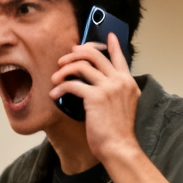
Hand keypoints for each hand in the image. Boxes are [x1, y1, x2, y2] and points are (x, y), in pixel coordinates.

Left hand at [49, 33, 140, 162]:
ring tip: (55, 78)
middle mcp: (120, 81)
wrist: (119, 147)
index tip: (108, 35)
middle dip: (76, 54)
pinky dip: (60, 88)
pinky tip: (55, 95)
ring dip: (64, 70)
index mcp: (128, 83)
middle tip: (64, 60)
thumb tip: (96, 84)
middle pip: (95, 55)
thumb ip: (115, 92)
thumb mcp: (122, 107)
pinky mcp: (96, 97)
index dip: (113, 45)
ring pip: (82, 66)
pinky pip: (72, 85)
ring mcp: (109, 87)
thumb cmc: (117, 132)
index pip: (121, 57)